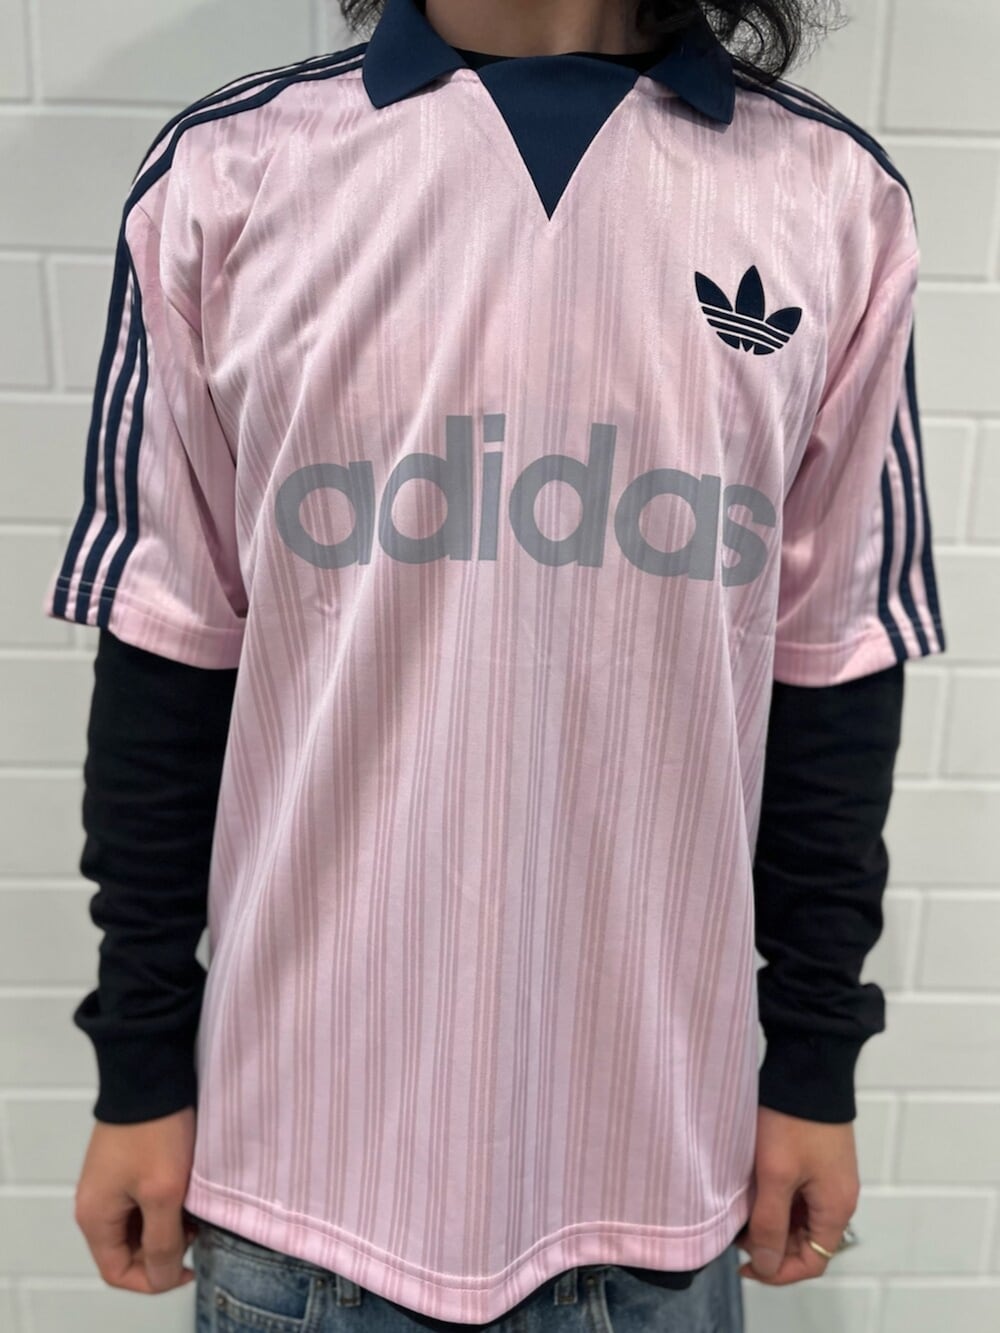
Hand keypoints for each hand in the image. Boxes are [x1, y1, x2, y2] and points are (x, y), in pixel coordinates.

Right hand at [74, 1105, 198, 1293]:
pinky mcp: (126, 1164)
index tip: (190, 1266)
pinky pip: (143, 1200)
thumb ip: (163, 1242)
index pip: (117, 1271)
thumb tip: (163, 1276)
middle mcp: (96, 1203)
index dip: (153, 1279)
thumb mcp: (163, 1193)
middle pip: (128, 1250)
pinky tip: (189, 1192)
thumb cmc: (155, 1132)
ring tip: (196, 1211)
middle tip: (197, 1233)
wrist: (151, 1073)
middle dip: (163, 1249)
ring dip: (167, 1225)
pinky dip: (165, 1204)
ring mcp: (110, 1182)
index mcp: (95, 1216)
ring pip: (139, 1224)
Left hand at [733, 1104, 859, 1284]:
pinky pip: (798, 1193)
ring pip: (799, 1217)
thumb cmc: (792, 1122)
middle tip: (736, 1232)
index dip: (778, 1270)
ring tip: (739, 1210)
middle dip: (771, 1243)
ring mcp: (829, 1177)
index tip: (744, 1263)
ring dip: (771, 1220)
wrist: (807, 1067)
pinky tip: (751, 1188)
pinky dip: (775, 1198)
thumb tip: (767, 1266)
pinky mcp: (817, 1159)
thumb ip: (770, 1224)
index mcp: (836, 1208)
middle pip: (806, 1241)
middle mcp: (838, 1197)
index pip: (813, 1262)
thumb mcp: (775, 1176)